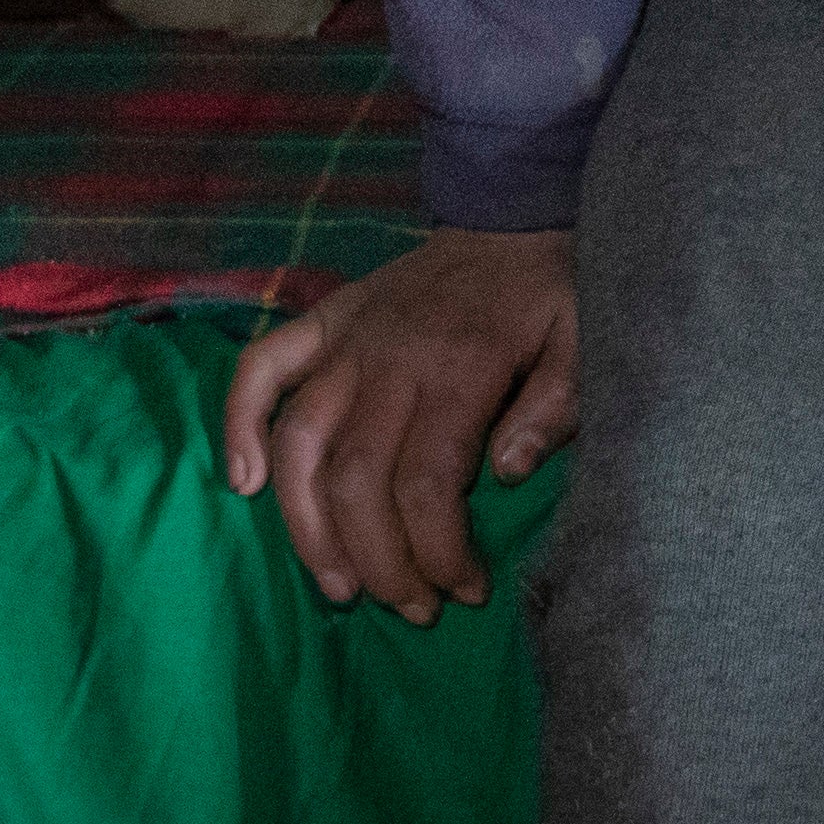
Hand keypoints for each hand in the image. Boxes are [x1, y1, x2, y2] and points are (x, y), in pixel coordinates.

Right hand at [217, 224, 577, 620]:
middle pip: (357, 479)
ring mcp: (347, 340)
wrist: (509, 216)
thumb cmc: (546, 296)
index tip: (464, 591)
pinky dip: (241, 424)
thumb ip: (554, 408)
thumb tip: (508, 474)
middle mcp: (390, 358)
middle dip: (379, 562)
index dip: (439, 553)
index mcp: (459, 367)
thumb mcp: (582, 343)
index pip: (427, 482)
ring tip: (340, 584)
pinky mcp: (322, 323)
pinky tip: (244, 484)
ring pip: (301, 444)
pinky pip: (261, 370)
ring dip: (309, 527)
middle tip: (410, 608)